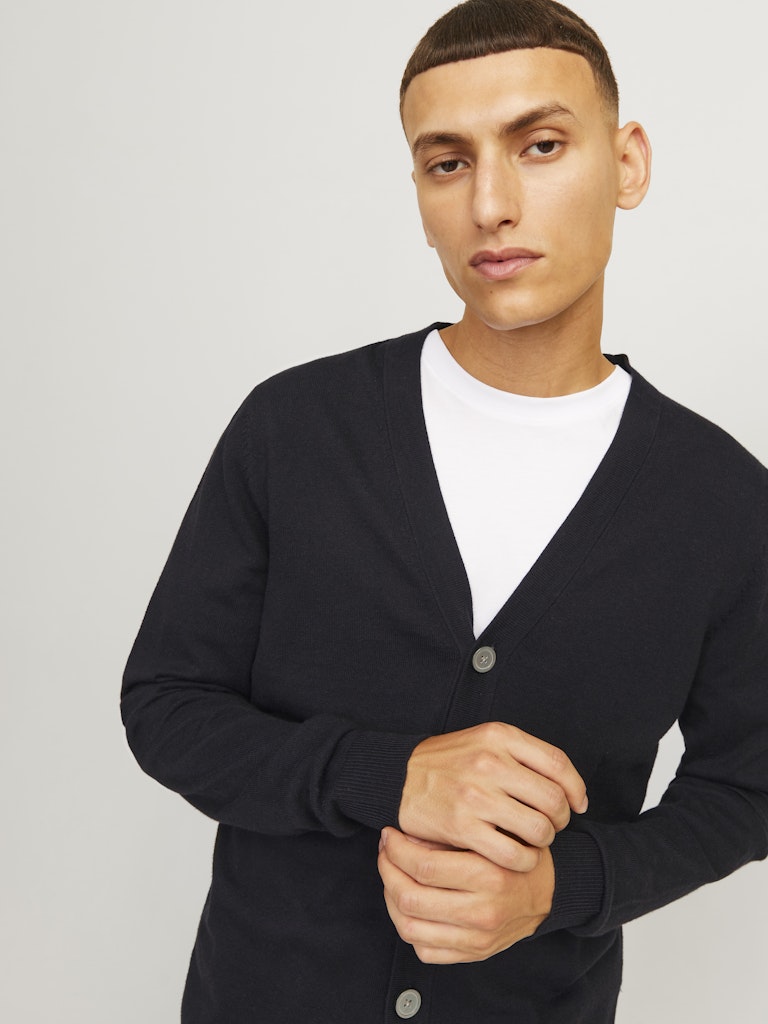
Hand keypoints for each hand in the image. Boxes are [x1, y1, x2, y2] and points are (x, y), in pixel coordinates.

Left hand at [378, 827, 553, 963]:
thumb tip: (406, 838)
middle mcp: (483, 911)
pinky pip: (425, 950)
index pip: (424, 867)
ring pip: (410, 928)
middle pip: (410, 898)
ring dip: (391, 898)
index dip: (397, 850)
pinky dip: (408, 926)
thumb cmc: (515, 855)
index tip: (390, 835)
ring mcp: (478, 938)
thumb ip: (451, 837)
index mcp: (489, 875)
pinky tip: (408, 903)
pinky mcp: (474, 954)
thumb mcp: (491, 834)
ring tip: (392, 876)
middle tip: (385, 853)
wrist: (550, 892)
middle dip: (387, 871)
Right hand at [398, 722, 586, 870]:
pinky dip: (523, 860)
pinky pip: (512, 853)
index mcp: (499, 736)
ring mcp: (475, 795)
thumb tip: (571, 789)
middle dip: (561, 818)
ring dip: (544, 841)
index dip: (576, 788)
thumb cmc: (450, 762)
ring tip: (533, 841)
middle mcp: (490, 762)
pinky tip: (516, 856)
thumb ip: (524, 755)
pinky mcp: (462, 826)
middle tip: (552, 825)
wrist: (399, 777)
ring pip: (538, 829)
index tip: (578, 803)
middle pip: (553, 799)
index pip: (558, 763)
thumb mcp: (485, 741)